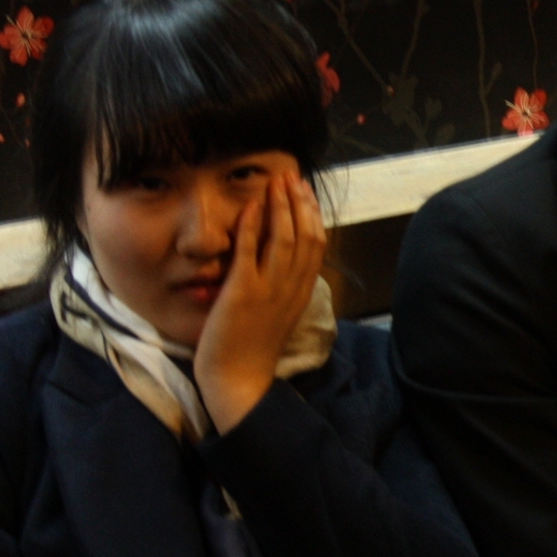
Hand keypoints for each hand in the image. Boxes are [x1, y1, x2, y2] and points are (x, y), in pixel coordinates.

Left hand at [195, 170, 327, 428]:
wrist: (238, 380)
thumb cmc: (252, 349)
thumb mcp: (278, 313)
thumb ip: (283, 287)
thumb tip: (282, 261)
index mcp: (301, 292)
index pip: (317, 244)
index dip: (312, 214)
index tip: (304, 192)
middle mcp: (291, 288)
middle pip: (306, 235)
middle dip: (300, 202)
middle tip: (292, 176)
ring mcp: (269, 290)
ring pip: (285, 238)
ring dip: (281, 206)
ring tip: (276, 182)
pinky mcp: (244, 293)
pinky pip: (251, 252)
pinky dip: (253, 226)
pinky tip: (251, 206)